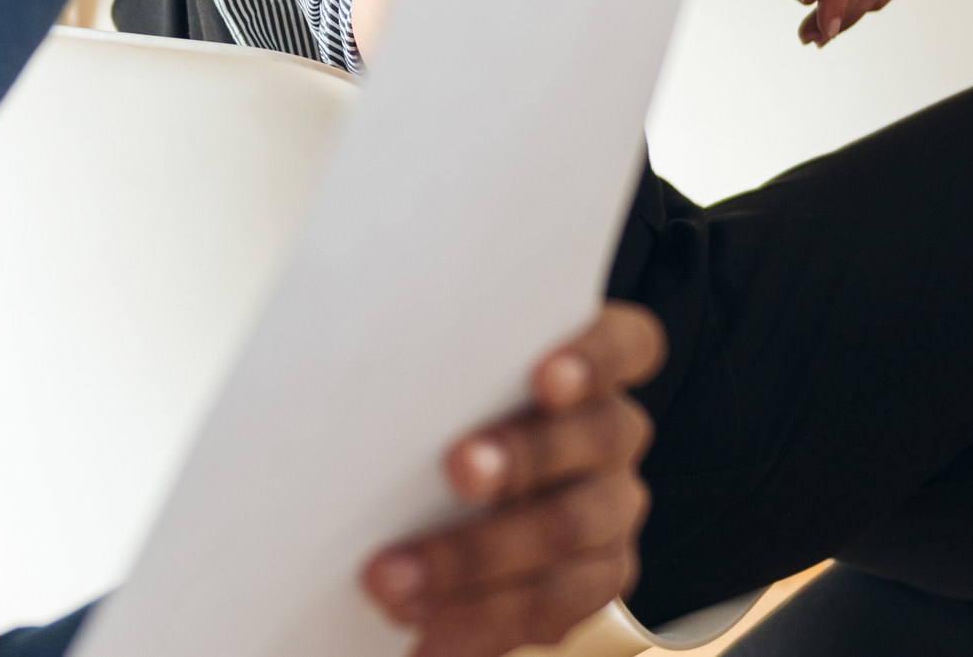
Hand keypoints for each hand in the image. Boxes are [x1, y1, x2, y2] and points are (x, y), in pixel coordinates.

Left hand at [361, 303, 664, 656]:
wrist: (457, 478)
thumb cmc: (439, 401)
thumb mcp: (440, 373)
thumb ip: (430, 363)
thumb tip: (346, 367)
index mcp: (589, 366)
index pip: (626, 345)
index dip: (594, 358)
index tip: (544, 376)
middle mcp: (612, 434)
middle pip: (594, 440)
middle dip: (522, 458)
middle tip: (456, 470)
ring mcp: (611, 509)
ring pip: (570, 532)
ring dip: (476, 560)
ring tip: (395, 584)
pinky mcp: (595, 579)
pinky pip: (554, 609)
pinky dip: (482, 624)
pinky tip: (426, 638)